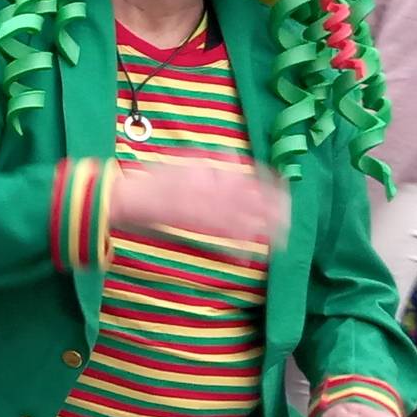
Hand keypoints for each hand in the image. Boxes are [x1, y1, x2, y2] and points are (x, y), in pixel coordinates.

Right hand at [110, 161, 286, 258]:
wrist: (128, 198)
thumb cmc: (153, 179)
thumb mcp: (184, 161)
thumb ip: (212, 160)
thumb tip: (237, 160)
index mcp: (210, 171)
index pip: (247, 177)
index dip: (268, 184)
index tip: (284, 188)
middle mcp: (212, 189)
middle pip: (251, 199)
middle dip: (272, 209)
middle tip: (289, 216)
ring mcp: (205, 209)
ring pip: (243, 220)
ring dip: (263, 230)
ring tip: (281, 237)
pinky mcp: (196, 227)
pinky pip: (223, 239)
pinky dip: (238, 248)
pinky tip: (250, 257)